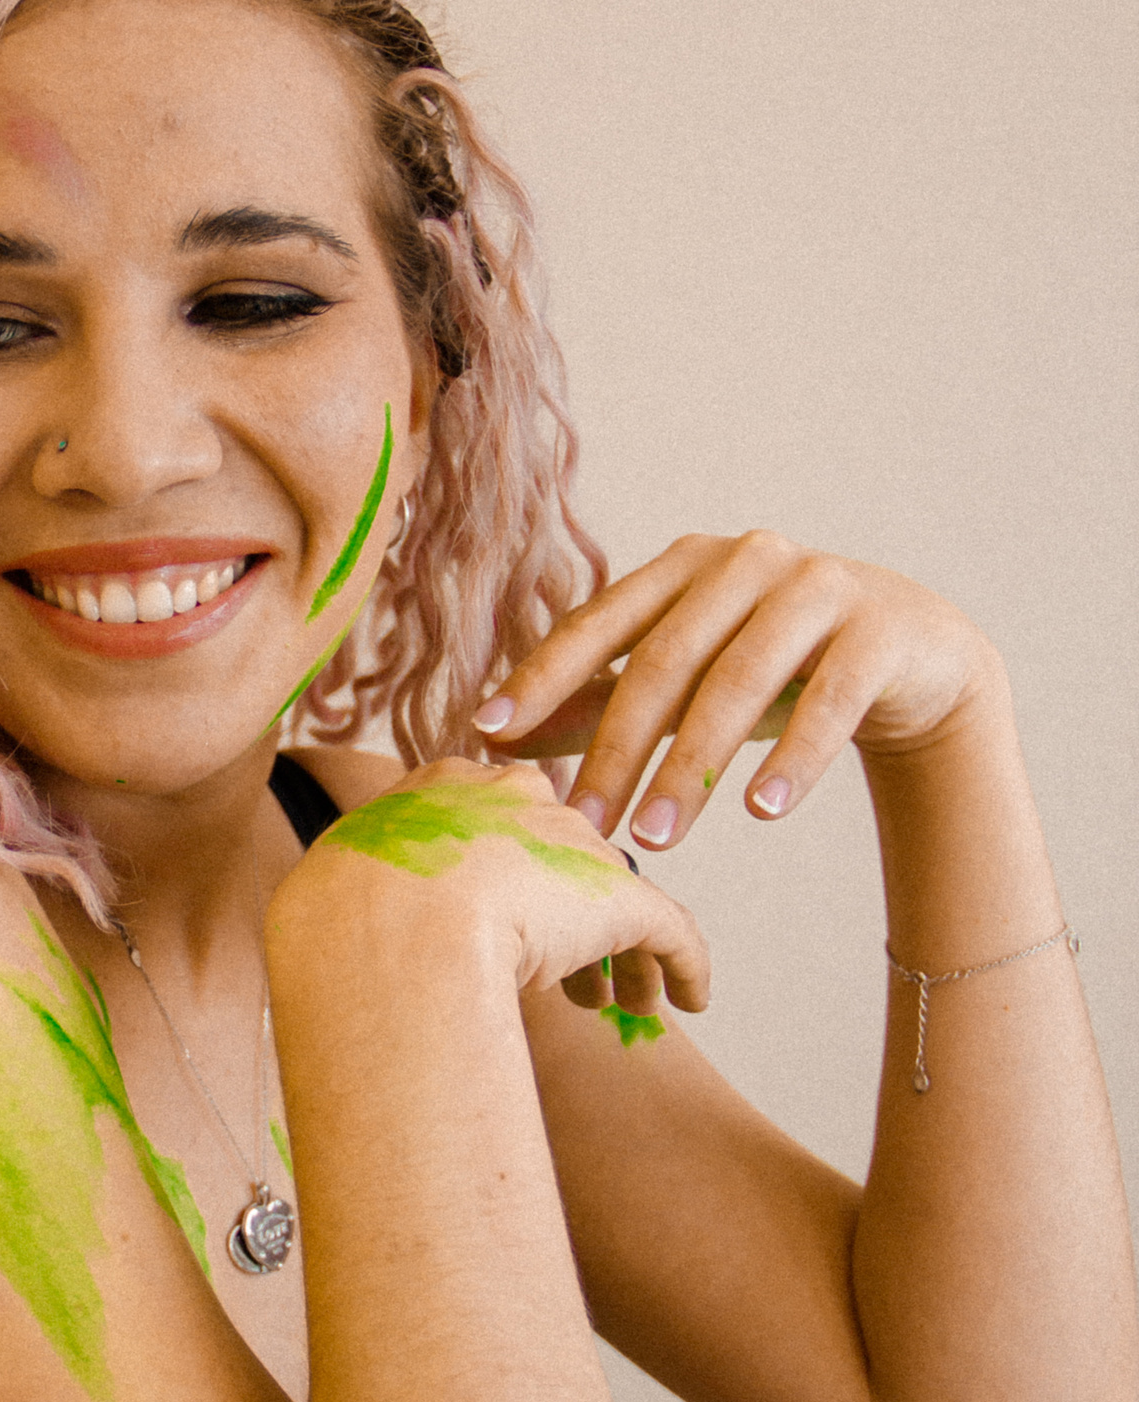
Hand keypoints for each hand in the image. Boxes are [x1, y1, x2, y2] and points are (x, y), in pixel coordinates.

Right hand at [270, 759, 709, 1021]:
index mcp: (446, 786)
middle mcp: (520, 800)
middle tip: (568, 978)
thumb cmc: (341, 919)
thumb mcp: (336, 892)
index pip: (500, 825)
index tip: (506, 926)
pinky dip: (684, 968)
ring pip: (616, 898)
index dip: (509, 881)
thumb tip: (325, 948)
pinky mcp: (620, 895)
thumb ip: (356, 902)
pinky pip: (670, 933)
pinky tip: (689, 1002)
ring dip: (618, 955)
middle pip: (565, 856)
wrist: (387, 921)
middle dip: (570, 917)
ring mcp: (572, 843)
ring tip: (615, 1006)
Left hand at [473, 531, 1000, 851]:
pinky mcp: (880, 629)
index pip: (599, 622)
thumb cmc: (781, 667)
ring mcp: (818, 587)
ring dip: (692, 766)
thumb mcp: (689, 681)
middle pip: (664, 660)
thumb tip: (494, 738)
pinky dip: (794, 757)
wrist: (915, 657)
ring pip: (739, 682)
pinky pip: (830, 699)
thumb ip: (598, 700)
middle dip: (615, 746)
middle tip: (580, 823)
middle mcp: (746, 561)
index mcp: (685, 564)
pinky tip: (761, 810)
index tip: (486, 734)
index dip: (542, 677)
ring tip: (656, 840)